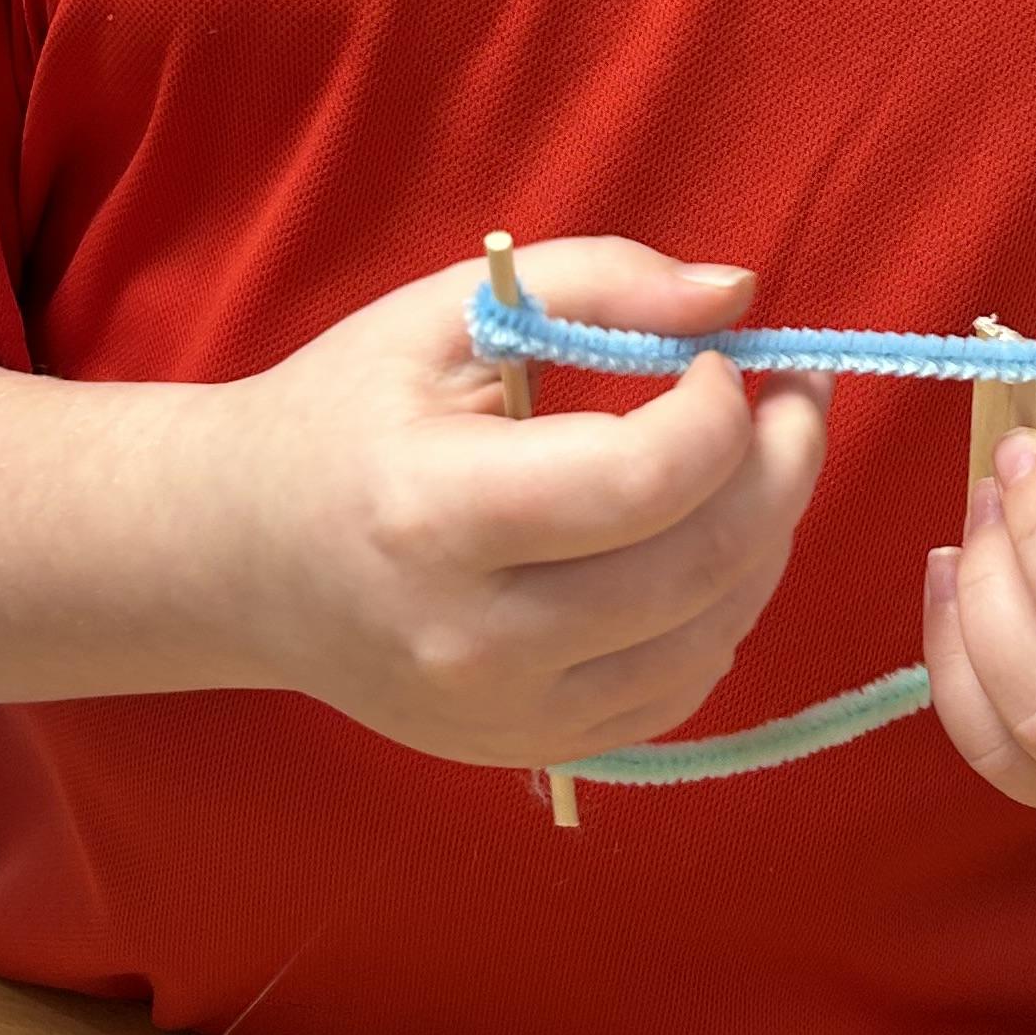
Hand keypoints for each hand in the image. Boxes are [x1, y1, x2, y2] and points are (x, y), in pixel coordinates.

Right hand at [217, 240, 830, 771]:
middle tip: (798, 396)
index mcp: (435, 514)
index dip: (724, 412)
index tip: (726, 358)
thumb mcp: (447, 312)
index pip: (645, 480)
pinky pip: (682, 689)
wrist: (238, 558)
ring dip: (768, 537)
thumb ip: (598, 282)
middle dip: (785, 466)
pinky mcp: (532, 752)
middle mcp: (473, 641)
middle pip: (701, 565)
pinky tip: (698, 541)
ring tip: (753, 461)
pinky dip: (720, 609)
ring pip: (713, 634)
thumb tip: (740, 294)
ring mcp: (505, 715)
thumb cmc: (345, 415)